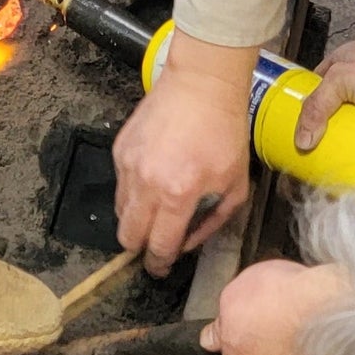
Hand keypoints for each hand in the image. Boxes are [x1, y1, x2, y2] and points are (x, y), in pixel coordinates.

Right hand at [113, 35, 255, 276]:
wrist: (202, 85)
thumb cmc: (225, 132)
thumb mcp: (235, 185)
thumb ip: (212, 222)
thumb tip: (187, 243)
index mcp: (177, 195)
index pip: (158, 245)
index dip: (159, 263)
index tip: (161, 268)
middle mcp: (146, 182)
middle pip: (127, 235)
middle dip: (140, 246)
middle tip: (155, 244)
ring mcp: (128, 164)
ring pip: (119, 211)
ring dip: (136, 219)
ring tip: (156, 209)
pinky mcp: (120, 148)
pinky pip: (120, 184)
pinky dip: (133, 191)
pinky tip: (154, 179)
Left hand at [201, 258, 349, 354]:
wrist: (327, 307)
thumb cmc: (275, 304)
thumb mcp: (231, 301)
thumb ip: (219, 327)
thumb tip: (210, 339)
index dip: (239, 335)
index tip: (249, 318)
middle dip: (267, 344)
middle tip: (274, 316)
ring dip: (292, 348)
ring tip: (298, 319)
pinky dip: (315, 348)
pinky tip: (316, 327)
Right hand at [292, 40, 354, 154]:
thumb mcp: (342, 78)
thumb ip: (316, 105)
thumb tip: (302, 140)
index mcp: (346, 58)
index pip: (316, 81)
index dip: (305, 101)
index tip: (294, 125)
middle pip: (334, 106)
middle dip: (322, 126)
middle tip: (310, 147)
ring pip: (352, 124)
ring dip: (342, 140)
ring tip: (328, 159)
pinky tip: (353, 160)